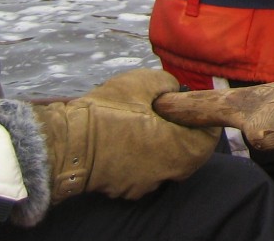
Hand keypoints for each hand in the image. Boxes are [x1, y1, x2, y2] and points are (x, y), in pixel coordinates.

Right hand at [37, 69, 218, 202]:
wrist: (65, 143)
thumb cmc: (107, 111)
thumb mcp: (142, 82)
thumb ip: (168, 84)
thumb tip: (175, 91)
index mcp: (175, 148)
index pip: (207, 142)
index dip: (205, 123)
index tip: (196, 111)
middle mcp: (164, 172)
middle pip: (189, 157)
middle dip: (184, 137)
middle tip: (172, 118)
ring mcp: (144, 185)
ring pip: (166, 166)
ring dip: (163, 149)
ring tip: (147, 126)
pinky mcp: (124, 190)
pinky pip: (143, 173)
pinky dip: (142, 159)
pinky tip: (128, 141)